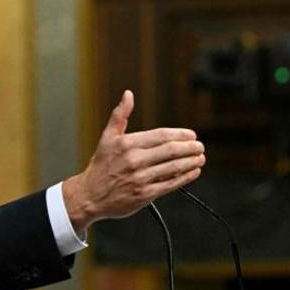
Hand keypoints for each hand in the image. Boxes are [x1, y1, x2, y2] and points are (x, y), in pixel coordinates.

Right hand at [62, 90, 204, 232]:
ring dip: (191, 162)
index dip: (180, 134)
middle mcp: (134, 160)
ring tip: (200, 158)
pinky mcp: (144, 195)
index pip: (161, 135)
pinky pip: (170, 184)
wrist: (89, 195)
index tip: (191, 135)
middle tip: (199, 146)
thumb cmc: (100, 166)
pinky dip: (185, 177)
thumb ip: (120, 115)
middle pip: (171, 151)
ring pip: (173, 167)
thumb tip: (128, 94)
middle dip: (190, 147)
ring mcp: (140, 178)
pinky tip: (193, 172)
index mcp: (127, 144)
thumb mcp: (107, 137)